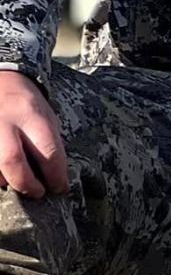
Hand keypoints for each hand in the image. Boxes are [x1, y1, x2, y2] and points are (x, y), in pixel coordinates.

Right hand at [0, 70, 67, 197]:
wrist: (1, 80)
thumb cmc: (27, 104)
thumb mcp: (46, 116)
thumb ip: (47, 144)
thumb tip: (51, 178)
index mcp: (31, 114)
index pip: (47, 150)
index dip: (55, 175)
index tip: (60, 188)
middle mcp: (4, 122)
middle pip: (13, 161)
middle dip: (27, 184)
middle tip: (38, 193)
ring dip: (6, 181)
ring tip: (18, 183)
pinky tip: (4, 176)